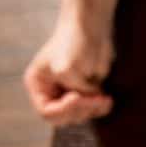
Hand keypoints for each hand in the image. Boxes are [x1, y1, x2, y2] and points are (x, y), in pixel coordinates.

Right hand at [23, 0, 121, 125]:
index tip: (77, 97)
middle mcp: (52, 91)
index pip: (47, 112)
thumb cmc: (74, 42)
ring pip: (80, 116)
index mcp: (38, 85)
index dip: (64, 110)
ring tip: (103, 96)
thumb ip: (76, 90)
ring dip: (93, 110)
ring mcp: (70, 93)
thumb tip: (91, 101)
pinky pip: (93, 110)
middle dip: (81, 110)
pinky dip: (101, 108)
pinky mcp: (88, 91)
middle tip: (96, 97)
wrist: (92, 28)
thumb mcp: (68, 68)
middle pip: (64, 118)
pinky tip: (107, 99)